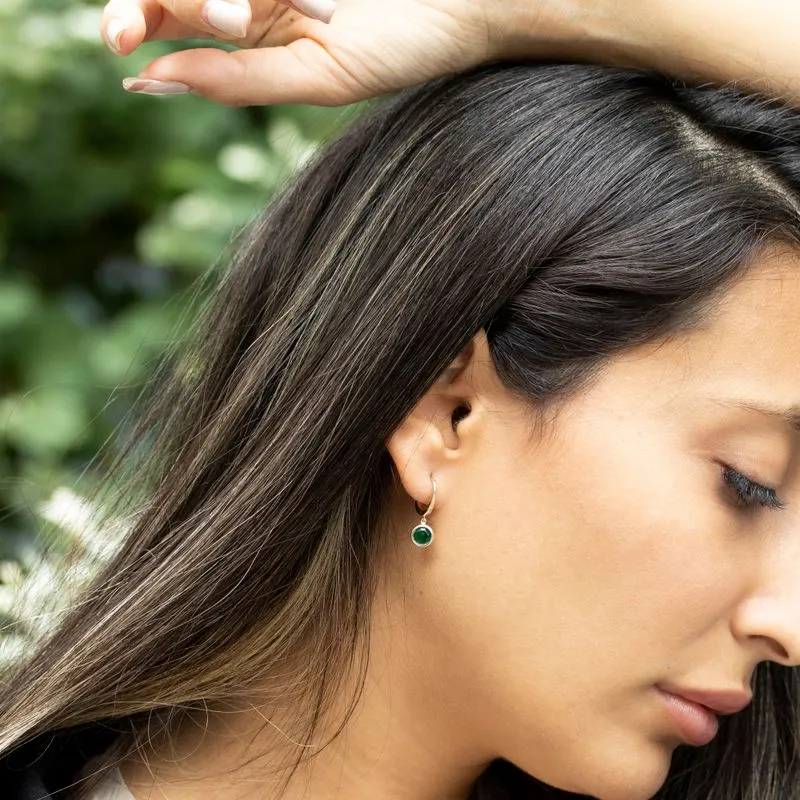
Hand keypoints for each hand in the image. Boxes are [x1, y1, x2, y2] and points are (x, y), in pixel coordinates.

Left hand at [101, 0, 500, 105]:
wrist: (466, 3)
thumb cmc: (402, 45)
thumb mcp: (317, 76)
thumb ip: (240, 79)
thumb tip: (153, 79)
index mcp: (259, 31)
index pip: (178, 22)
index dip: (136, 23)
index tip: (119, 45)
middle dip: (143, 3)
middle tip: (121, 28)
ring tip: (234, 11)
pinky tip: (238, 6)